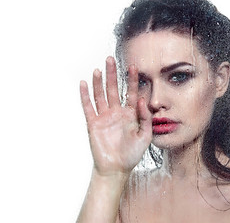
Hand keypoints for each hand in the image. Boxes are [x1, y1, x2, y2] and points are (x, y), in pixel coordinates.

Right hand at [80, 56, 151, 175]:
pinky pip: (88, 107)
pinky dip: (85, 96)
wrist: (116, 169)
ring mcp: (104, 117)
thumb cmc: (132, 155)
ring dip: (99, 82)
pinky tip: (84, 84)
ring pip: (100, 96)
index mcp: (130, 115)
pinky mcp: (93, 124)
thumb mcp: (145, 136)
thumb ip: (146, 118)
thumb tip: (142, 100)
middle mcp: (116, 113)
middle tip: (111, 59)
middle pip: (113, 89)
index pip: (130, 93)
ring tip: (98, 69)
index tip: (134, 66)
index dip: (132, 80)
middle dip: (113, 75)